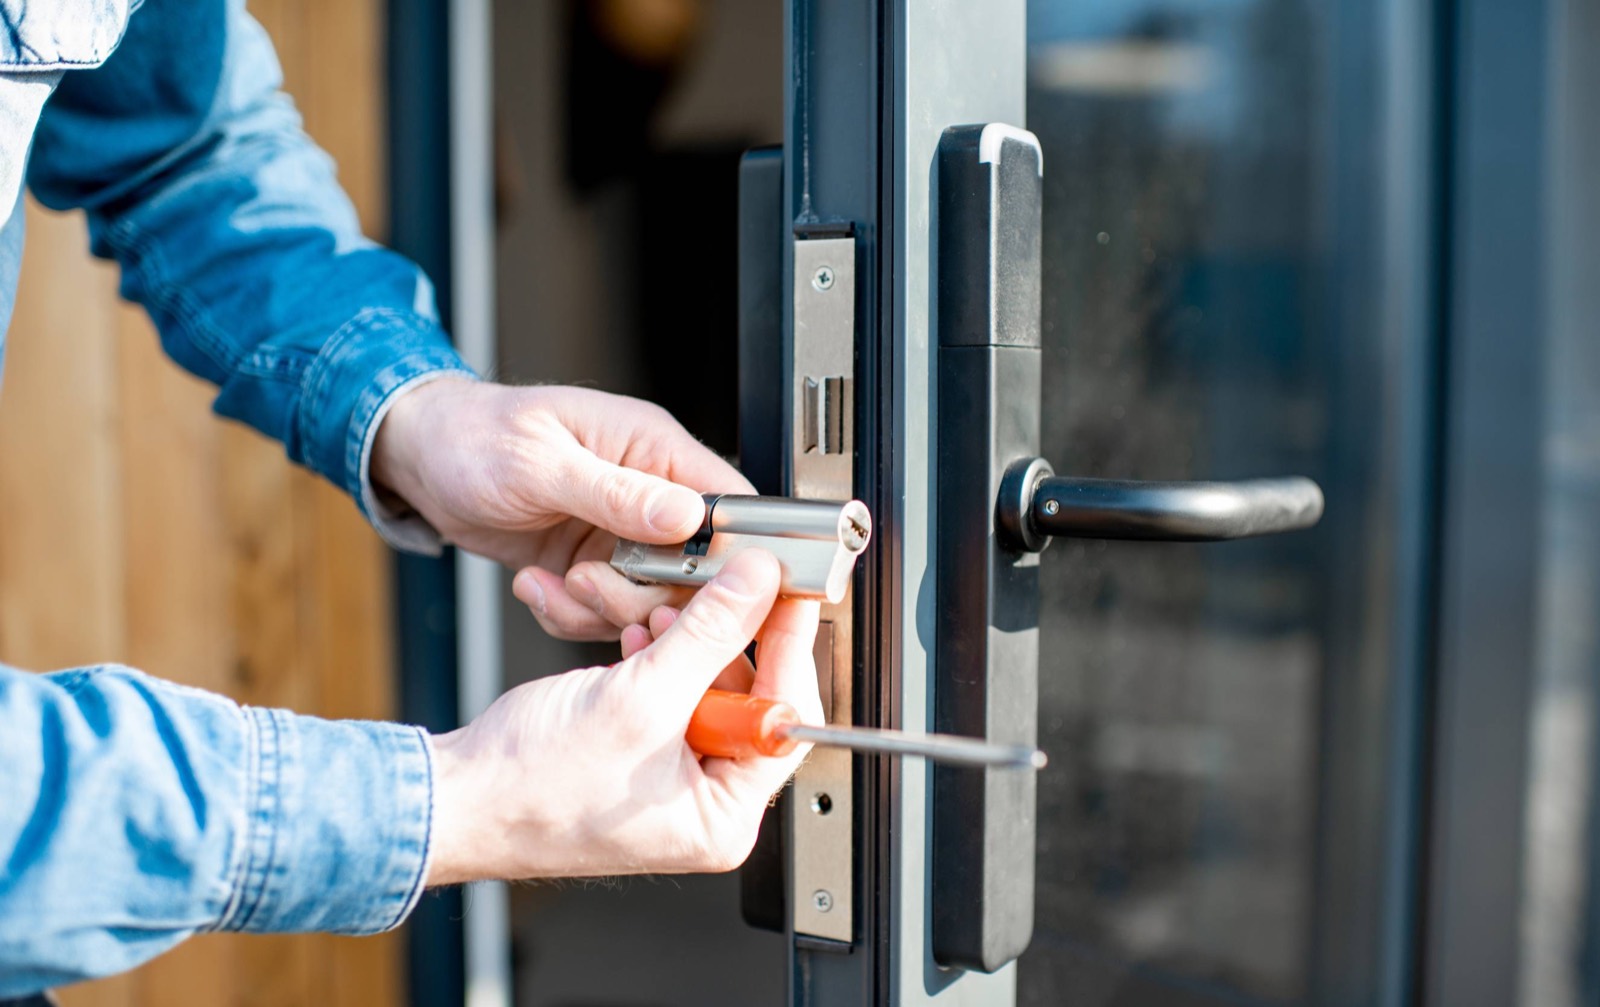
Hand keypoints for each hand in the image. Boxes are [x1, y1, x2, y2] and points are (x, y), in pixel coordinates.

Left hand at [371, 379, 753, 639]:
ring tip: (553, 584)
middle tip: (589, 584)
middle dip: (644, 593)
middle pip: (694, 568)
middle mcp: (648, 493)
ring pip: (649, 600)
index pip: (729, 503)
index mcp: (653, 447)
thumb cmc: (473, 435)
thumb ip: (616, 492)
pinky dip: (569, 614)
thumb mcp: (540, 462)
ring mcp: (621, 534)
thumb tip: (687, 515)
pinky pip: (605, 612)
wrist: (421, 459)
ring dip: (599, 608)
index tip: (693, 586)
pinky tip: (535, 586)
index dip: (728, 553)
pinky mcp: (592, 565)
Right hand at [424, 550, 822, 882]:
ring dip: (684, 640)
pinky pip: (670, 691)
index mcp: (724, 817)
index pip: (785, 719)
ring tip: (659, 611)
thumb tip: (758, 586)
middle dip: (723, 638)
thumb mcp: (640, 697)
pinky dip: (657, 656)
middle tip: (727, 585)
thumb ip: (710, 633)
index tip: (791, 593)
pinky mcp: (641, 752)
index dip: (789, 647)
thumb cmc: (531, 788)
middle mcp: (706, 803)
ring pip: (706, 685)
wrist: (455, 798)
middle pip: (750, 696)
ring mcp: (672, 778)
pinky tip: (638, 635)